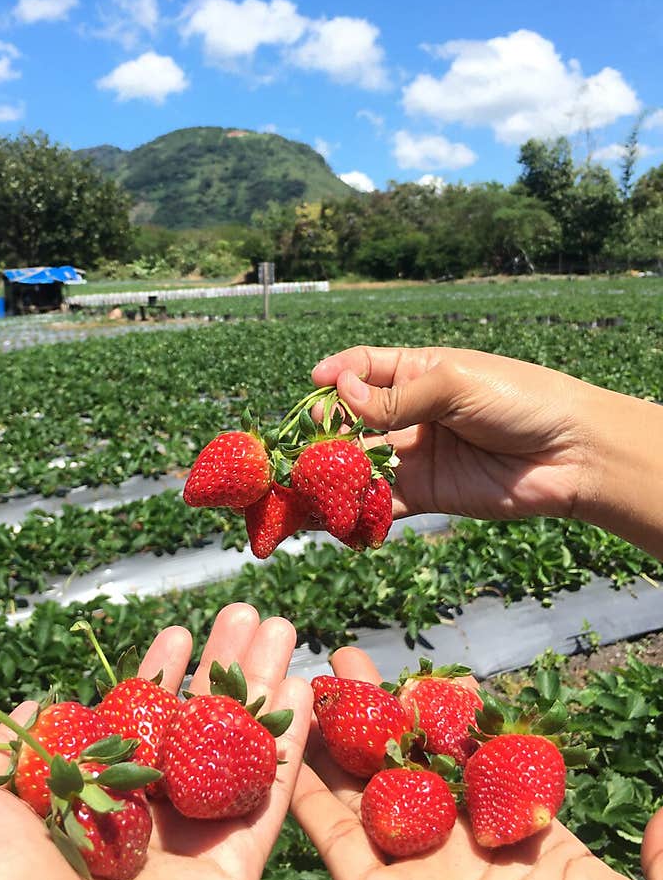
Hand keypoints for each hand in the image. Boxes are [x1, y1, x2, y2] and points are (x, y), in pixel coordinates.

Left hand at [0, 603, 312, 879]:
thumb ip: (4, 748)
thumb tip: (35, 706)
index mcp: (80, 809)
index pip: (131, 729)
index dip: (156, 678)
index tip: (177, 633)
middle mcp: (139, 828)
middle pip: (193, 730)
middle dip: (220, 669)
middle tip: (245, 616)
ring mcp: (187, 850)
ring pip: (237, 753)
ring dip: (263, 689)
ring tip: (279, 629)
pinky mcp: (229, 874)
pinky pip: (267, 799)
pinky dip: (289, 744)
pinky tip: (302, 690)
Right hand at [290, 644, 662, 879]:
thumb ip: (662, 866)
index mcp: (529, 854)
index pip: (488, 771)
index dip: (465, 725)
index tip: (453, 680)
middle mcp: (466, 861)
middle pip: (416, 769)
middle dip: (384, 715)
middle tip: (356, 659)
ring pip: (368, 794)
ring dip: (339, 739)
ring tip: (315, 682)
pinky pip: (338, 842)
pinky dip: (310, 794)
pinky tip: (293, 746)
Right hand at [312, 344, 600, 522]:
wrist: (572, 455)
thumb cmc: (521, 400)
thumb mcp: (455, 384)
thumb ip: (397, 397)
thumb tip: (339, 394)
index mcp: (417, 372)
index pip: (362, 367)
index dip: (335, 375)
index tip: (313, 386)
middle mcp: (409, 413)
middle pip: (352, 419)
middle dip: (325, 430)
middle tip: (307, 443)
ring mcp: (415, 454)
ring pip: (360, 463)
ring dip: (333, 473)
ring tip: (306, 483)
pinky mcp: (425, 494)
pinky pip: (381, 501)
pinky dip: (357, 508)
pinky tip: (336, 512)